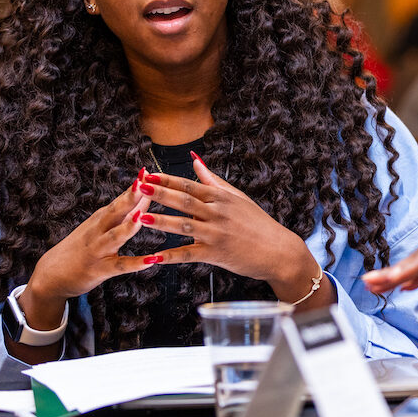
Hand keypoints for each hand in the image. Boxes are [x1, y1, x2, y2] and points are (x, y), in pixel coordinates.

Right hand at [15, 171, 152, 361]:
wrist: (50, 276)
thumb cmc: (82, 247)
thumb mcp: (100, 226)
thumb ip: (124, 213)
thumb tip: (147, 194)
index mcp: (101, 218)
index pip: (120, 199)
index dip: (134, 186)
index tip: (147, 171)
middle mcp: (98, 230)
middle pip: (115, 211)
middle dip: (130, 197)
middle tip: (146, 182)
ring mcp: (98, 250)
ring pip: (114, 237)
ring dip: (128, 227)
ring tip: (143, 217)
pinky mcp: (100, 269)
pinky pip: (120, 266)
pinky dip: (136, 263)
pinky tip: (152, 260)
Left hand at [135, 152, 328, 304]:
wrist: (278, 251)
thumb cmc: (258, 223)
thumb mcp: (238, 198)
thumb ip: (212, 180)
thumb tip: (194, 159)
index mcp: (222, 198)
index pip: (190, 185)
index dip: (168, 179)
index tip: (148, 173)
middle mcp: (218, 213)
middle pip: (184, 201)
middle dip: (160, 194)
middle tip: (139, 187)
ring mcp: (217, 233)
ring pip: (184, 226)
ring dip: (161, 221)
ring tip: (140, 216)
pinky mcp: (216, 253)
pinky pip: (189, 254)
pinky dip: (171, 256)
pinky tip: (154, 257)